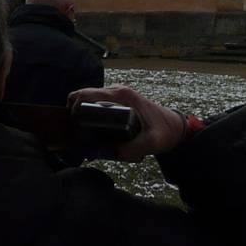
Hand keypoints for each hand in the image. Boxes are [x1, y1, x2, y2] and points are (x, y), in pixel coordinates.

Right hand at [67, 85, 186, 161]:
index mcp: (122, 96)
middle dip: (75, 109)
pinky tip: (88, 128)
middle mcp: (118, 91)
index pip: (89, 93)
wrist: (175, 127)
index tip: (70, 120)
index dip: (75, 104)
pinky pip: (98, 103)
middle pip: (86, 94)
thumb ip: (130, 150)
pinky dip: (90, 112)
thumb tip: (104, 153)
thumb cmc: (164, 132)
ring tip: (78, 131)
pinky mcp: (120, 101)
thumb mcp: (150, 143)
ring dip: (81, 111)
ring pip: (91, 98)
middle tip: (72, 130)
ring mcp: (118, 95)